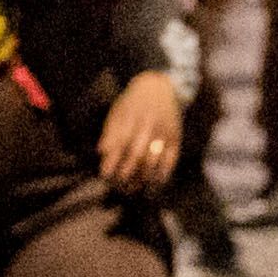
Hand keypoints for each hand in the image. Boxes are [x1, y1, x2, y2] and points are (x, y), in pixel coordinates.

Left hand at [96, 72, 183, 193]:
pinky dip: (162, 174)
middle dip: (126, 173)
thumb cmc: (132, 103)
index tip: (104, 175)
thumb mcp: (117, 111)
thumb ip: (110, 131)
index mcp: (130, 116)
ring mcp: (164, 131)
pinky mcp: (176, 137)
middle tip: (118, 187)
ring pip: (153, 160)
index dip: (112, 160)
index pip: (119, 143)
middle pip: (136, 154)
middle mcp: (148, 124)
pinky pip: (170, 160)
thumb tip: (101, 152)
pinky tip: (153, 184)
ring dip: (142, 178)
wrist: (161, 87)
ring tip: (133, 189)